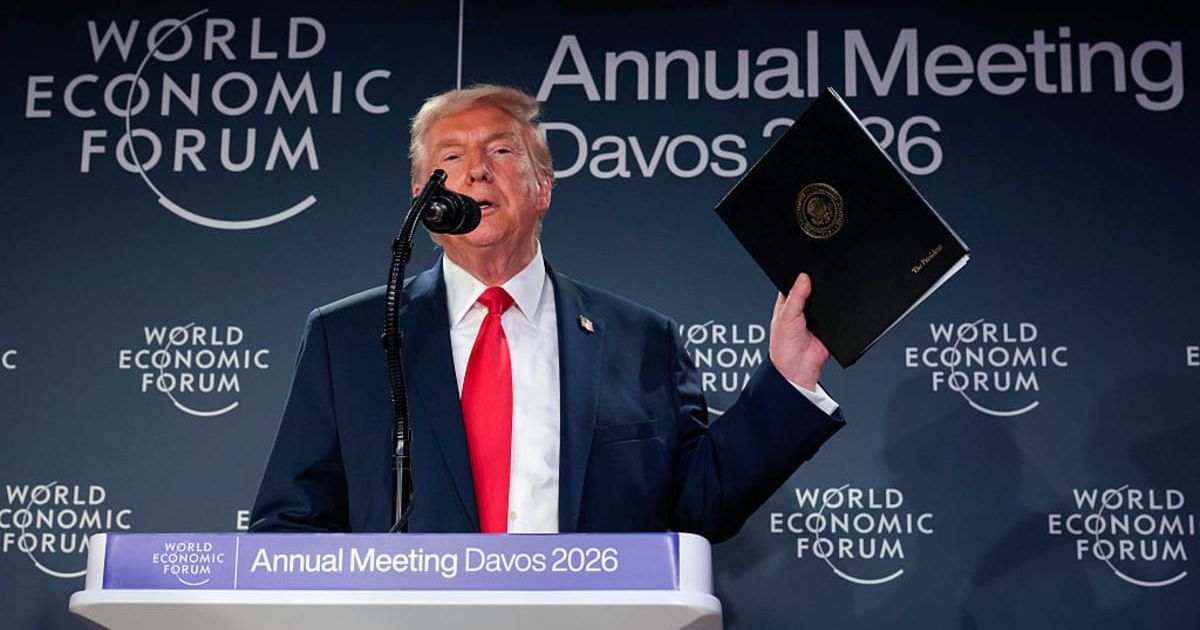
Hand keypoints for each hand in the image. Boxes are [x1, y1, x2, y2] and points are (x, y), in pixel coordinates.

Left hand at [769, 273, 829, 389]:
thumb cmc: (783, 345)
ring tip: (829, 297)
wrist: (798, 368)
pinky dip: (839, 312)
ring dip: (829, 300)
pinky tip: (838, 309)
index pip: (796, 282)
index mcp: (789, 302)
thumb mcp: (786, 316)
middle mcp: (803, 308)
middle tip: (821, 282)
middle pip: (814, 290)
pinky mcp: (830, 326)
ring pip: (827, 301)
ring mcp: (818, 316)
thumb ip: (795, 296)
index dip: (801, 275)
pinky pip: (838, 315)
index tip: (807, 268)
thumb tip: (803, 278)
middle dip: (818, 287)